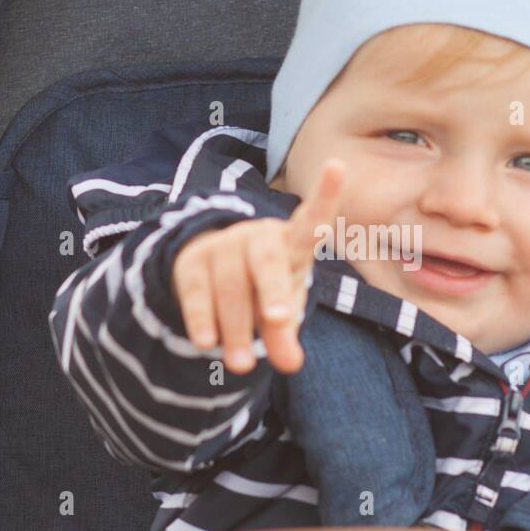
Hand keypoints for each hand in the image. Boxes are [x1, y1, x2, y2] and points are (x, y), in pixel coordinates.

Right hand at [171, 160, 344, 375]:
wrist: (213, 275)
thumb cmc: (264, 290)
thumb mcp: (280, 311)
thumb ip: (285, 336)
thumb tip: (291, 365)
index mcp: (291, 243)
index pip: (311, 220)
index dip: (325, 196)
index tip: (337, 164)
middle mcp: (258, 237)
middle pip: (267, 261)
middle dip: (273, 290)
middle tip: (279, 321)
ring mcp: (223, 246)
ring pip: (231, 285)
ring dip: (236, 327)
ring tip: (241, 366)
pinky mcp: (192, 261)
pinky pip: (197, 290)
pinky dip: (201, 318)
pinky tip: (205, 343)